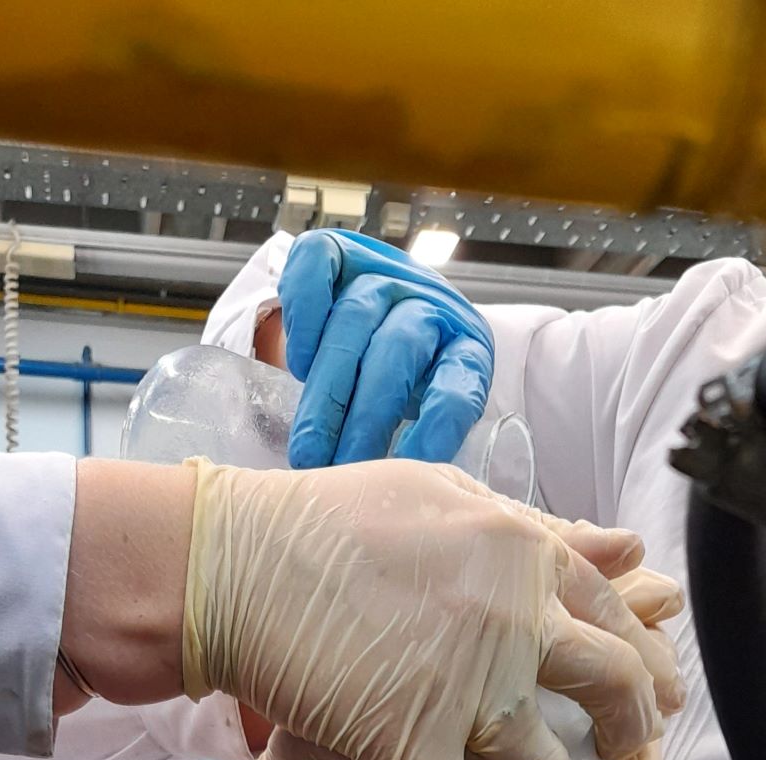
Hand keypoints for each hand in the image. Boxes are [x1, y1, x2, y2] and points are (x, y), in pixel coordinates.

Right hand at [183, 456, 682, 759]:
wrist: (230, 568)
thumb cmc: (329, 524)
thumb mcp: (444, 497)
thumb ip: (537, 532)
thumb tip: (631, 549)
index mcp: (521, 553)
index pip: (616, 617)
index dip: (641, 665)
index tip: (645, 697)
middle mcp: (509, 621)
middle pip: (610, 691)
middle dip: (627, 734)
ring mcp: (458, 692)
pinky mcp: (404, 750)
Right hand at [276, 229, 493, 468]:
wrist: (391, 312)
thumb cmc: (410, 382)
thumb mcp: (431, 412)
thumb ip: (422, 440)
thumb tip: (397, 500)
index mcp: (467, 347)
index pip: (457, 385)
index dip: (436, 427)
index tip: (412, 471)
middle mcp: (429, 304)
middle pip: (396, 354)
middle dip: (365, 420)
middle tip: (341, 469)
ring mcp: (384, 274)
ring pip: (353, 321)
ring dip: (327, 391)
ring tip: (309, 448)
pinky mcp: (342, 253)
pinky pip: (317, 267)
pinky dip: (304, 313)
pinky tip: (297, 363)